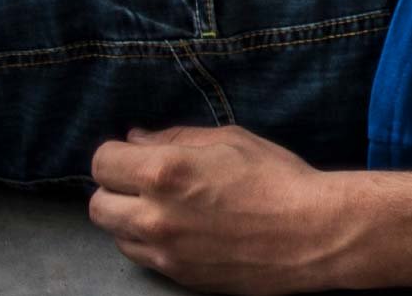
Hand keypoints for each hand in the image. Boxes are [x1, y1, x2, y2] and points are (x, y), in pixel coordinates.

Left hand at [88, 124, 353, 295]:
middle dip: (115, 188)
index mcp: (164, 172)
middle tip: (144, 181)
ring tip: (165, 207)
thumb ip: (176, 137)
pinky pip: (141, 257)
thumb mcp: (231, 140)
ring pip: (115, 234)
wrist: (314, 233)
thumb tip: (137, 138)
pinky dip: (149, 241)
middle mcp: (154, 214)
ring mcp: (163, 251)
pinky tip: (181, 229)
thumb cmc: (279, 179)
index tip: (133, 154)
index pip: (102, 162)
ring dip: (129, 218)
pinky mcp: (177, 275)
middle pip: (97, 204)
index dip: (116, 154)